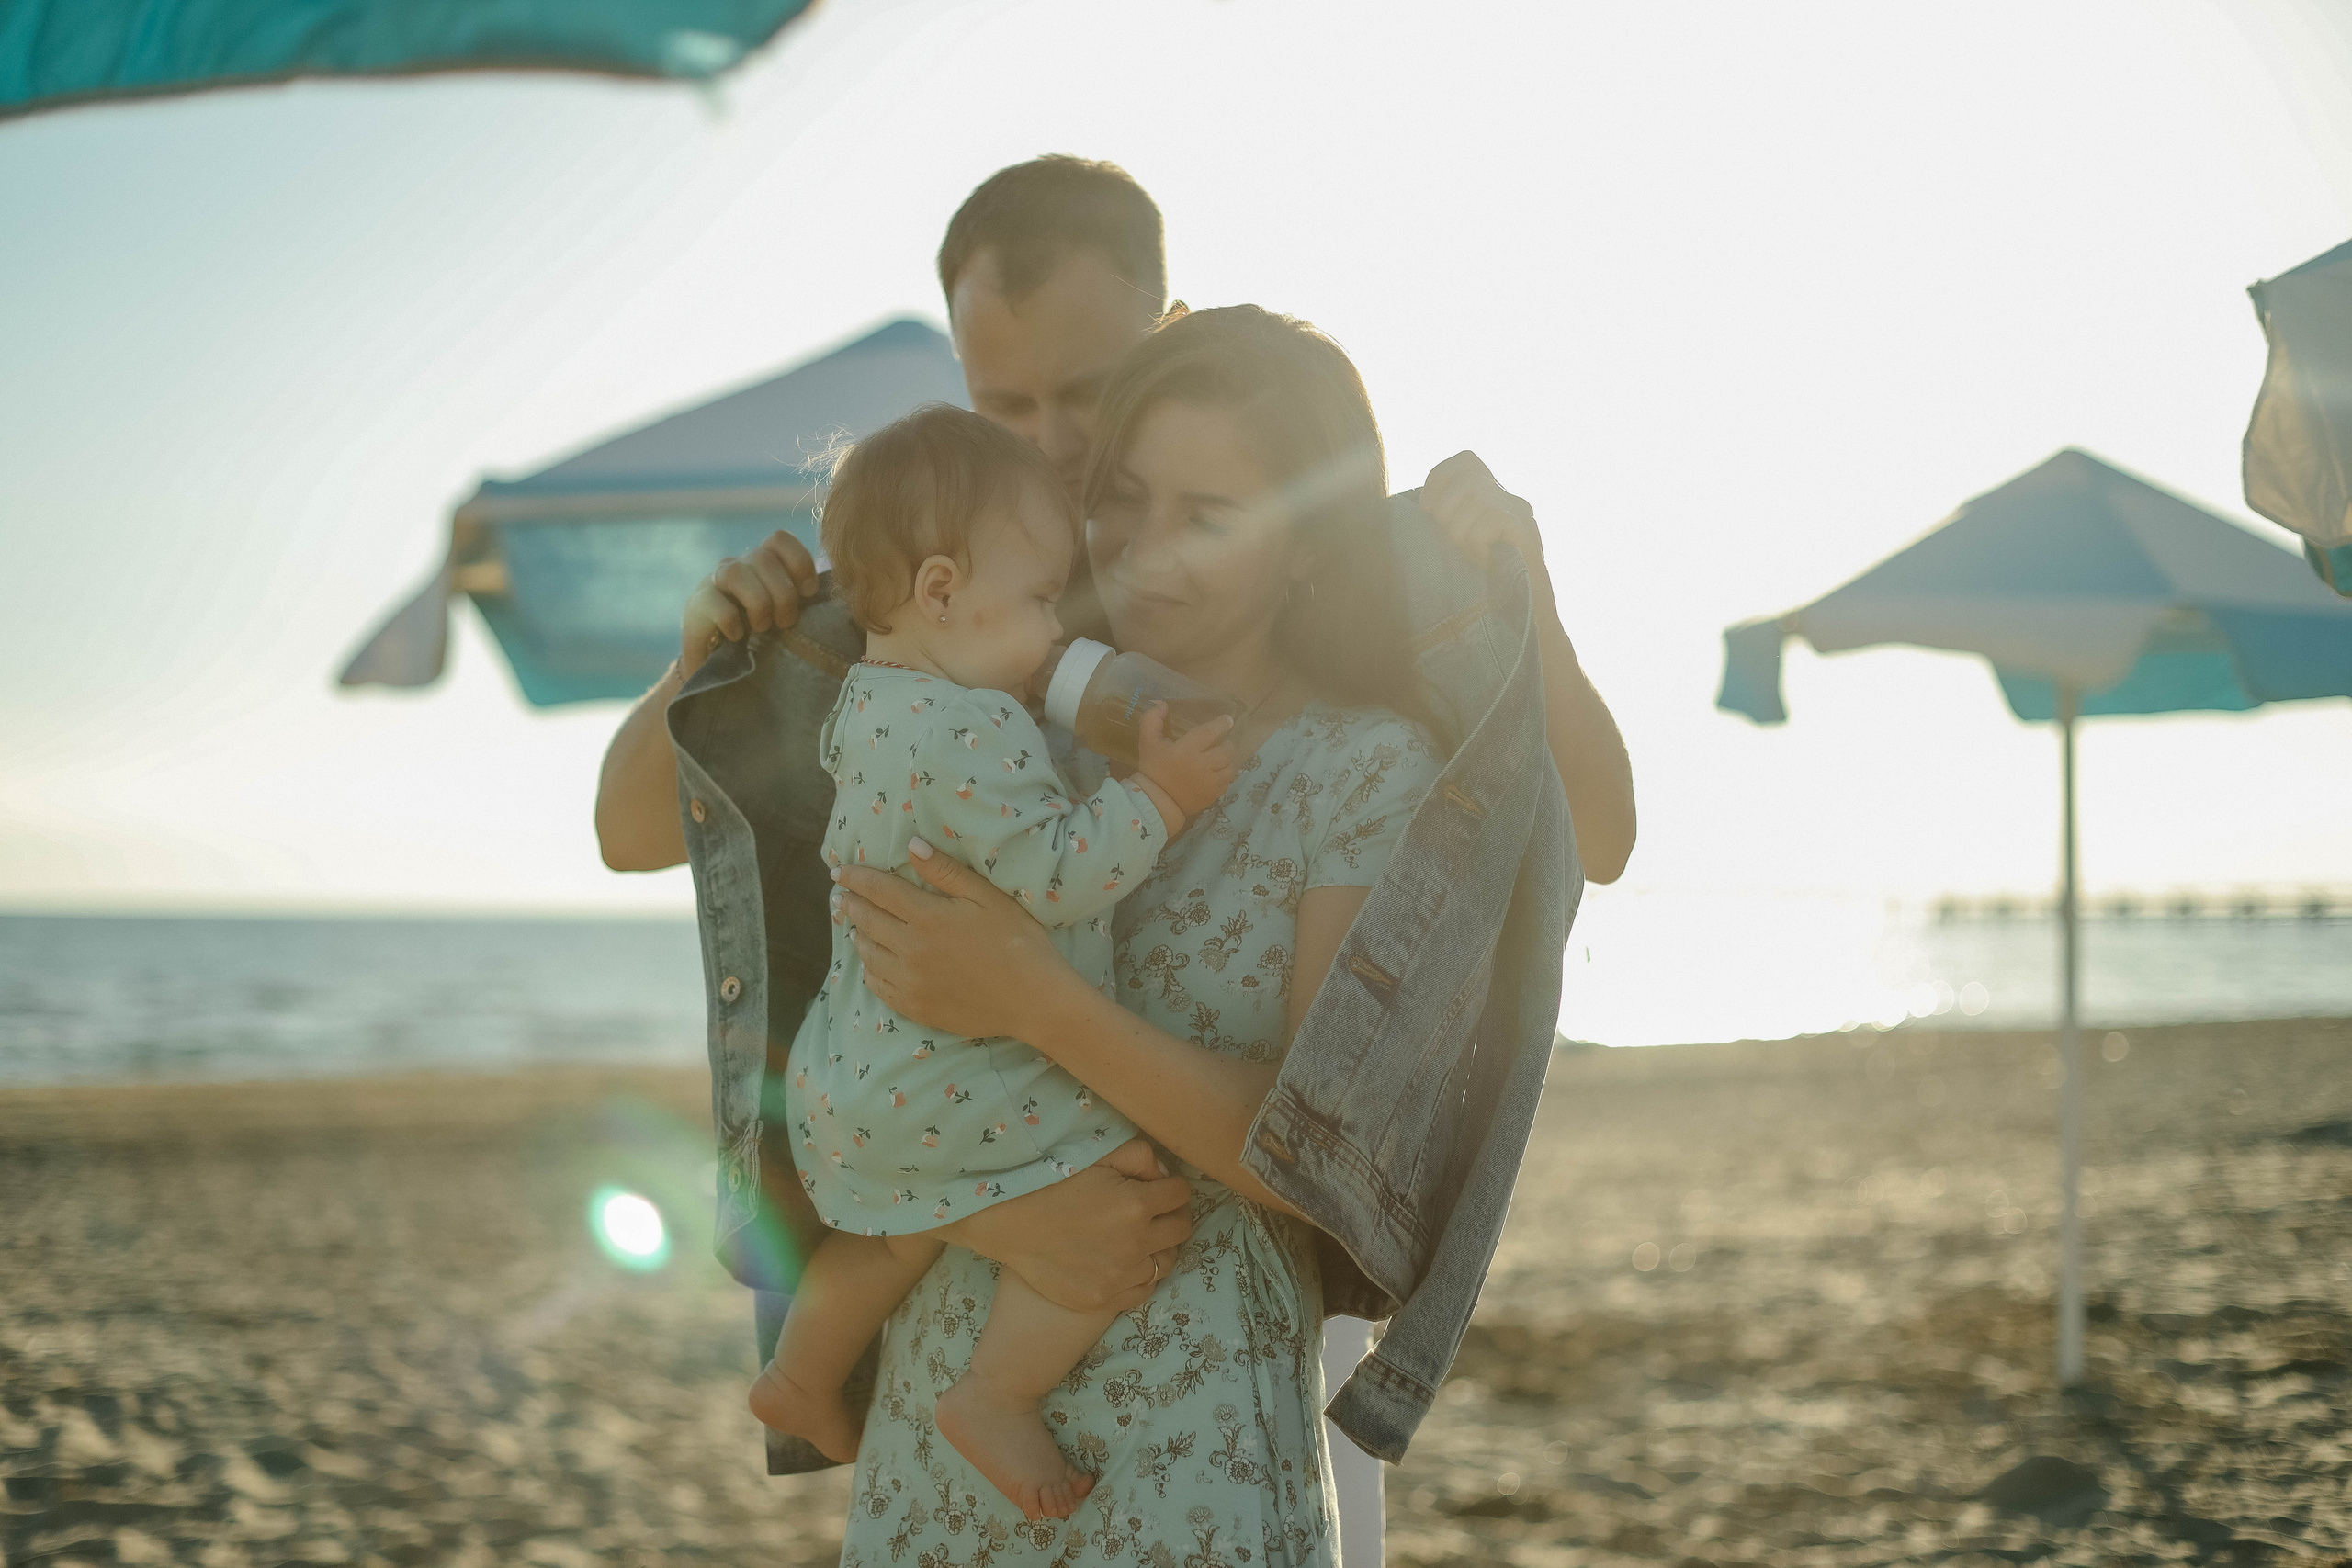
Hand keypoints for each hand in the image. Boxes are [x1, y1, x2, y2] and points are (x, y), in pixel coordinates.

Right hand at [681, 530, 819, 675]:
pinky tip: (738, 636)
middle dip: (782, 594)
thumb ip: (807, 601)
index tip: (808, 593)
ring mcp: (714, 582)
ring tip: (762, 628)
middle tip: (785, 622)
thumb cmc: (763, 638)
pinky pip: (715, 601)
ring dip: (757, 603)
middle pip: (763, 558)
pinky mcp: (696, 605)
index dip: (799, 561)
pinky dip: (732, 621)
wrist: (720, 664)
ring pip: (736, 572)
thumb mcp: (788, 615)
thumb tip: (848, 598)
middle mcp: (739, 565)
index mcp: (764, 563)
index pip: (779, 539)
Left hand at [832, 839, 1072, 1040]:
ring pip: (869, 954)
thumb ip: (947, 872)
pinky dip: (869, 970)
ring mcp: (910, 982)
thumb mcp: (988, 898)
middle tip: (838, 896)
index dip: (856, 878)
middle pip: (868, 921)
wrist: (1035, 1000)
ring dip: (858, 936)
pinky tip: (870, 964)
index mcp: (928, 917)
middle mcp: (911, 949)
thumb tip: (912, 845)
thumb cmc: (1019, 942)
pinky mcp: (916, 1008)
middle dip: (850, 904)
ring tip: (853, 926)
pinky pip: (879, 987)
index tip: (838, 871)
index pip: (879, 890)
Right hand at [938, 1141, 1192, 1312]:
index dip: (1171, 1187)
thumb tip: (1164, 1174)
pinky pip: (1144, 1290)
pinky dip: (1140, 1275)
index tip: (1159, 1188)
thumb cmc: (1052, 1185)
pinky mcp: (1105, 1299)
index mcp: (1135, 1204)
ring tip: (1138, 1238)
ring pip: (1166, 1262)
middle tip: (1153, 1211)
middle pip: (1181, 1229)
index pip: (1181, 1194)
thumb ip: (1140, 1157)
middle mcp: (1135, 1243)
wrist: (1010, 1225)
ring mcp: (1121, 1276)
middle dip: (1171, 1215)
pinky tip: (1125, 1262)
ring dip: (1158, 1247)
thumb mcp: (1097, 1158)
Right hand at [1136, 706, 1237, 819]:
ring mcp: (1210, 782)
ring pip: (1230, 767)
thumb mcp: (1147, 742)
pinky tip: (1219, 772)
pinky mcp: (1213, 795)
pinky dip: (1226, 775)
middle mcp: (1202, 765)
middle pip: (1226, 751)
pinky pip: (1227, 782)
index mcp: (1186, 750)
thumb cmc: (1153, 770)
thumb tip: (1161, 703)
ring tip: (1223, 757)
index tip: (1228, 720)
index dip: (1220, 725)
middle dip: (1228, 744)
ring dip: (1229, 760)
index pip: (1209, 733)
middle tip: (1225, 742)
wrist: (1156, 802)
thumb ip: (1152, 720)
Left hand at [1421, 451, 1554, 610]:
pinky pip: (1487, 522)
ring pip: (1475, 499)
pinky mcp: (1526, 529)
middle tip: (1452, 542)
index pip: (1466, 460)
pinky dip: (1476, 546)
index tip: (1427, 509)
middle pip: (1466, 478)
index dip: (1439, 477)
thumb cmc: (1485, 583)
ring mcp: (1521, 511)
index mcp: (1494, 496)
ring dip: (1460, 533)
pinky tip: (1486, 563)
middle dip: (1446, 511)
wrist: (1524, 615)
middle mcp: (1511, 497)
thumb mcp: (1458, 543)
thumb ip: (1446, 519)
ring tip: (1472, 557)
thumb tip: (1418, 504)